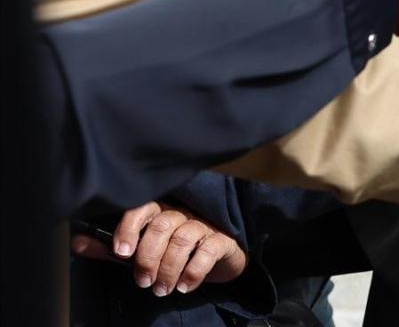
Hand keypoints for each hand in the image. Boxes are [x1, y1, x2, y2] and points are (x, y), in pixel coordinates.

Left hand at [70, 201, 247, 295]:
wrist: (218, 262)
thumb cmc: (174, 255)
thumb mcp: (140, 253)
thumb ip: (112, 249)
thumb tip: (76, 243)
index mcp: (160, 213)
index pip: (143, 208)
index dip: (130, 228)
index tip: (121, 253)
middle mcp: (182, 214)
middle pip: (162, 225)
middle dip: (148, 257)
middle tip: (142, 282)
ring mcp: (204, 226)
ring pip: (183, 238)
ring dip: (168, 268)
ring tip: (161, 290)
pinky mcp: (222, 241)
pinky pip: (208, 251)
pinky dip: (193, 271)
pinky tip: (184, 287)